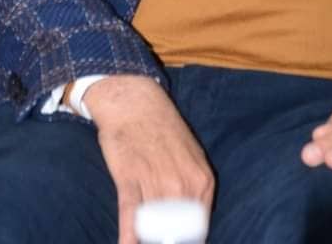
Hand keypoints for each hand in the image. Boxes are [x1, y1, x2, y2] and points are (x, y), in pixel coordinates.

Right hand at [84, 75, 214, 243]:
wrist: (135, 101)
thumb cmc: (162, 129)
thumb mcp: (190, 156)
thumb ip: (194, 189)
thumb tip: (192, 223)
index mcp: (202, 180)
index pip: (198, 229)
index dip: (186, 240)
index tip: (175, 241)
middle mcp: (183, 184)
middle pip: (176, 233)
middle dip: (166, 239)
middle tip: (159, 239)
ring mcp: (157, 182)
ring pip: (154, 227)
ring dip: (148, 237)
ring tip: (144, 240)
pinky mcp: (130, 178)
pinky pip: (131, 216)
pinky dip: (129, 236)